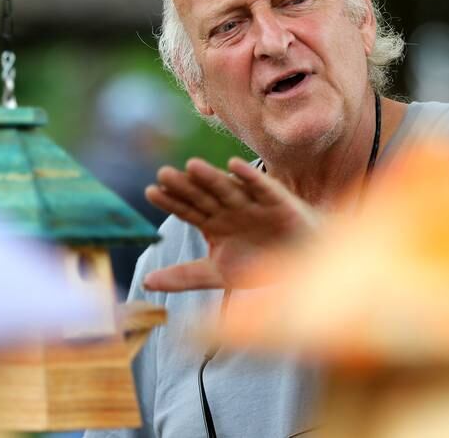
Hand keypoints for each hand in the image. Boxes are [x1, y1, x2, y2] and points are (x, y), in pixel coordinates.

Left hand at [143, 157, 319, 291]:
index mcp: (214, 222)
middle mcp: (229, 209)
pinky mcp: (276, 202)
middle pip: (203, 195)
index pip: (187, 210)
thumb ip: (183, 276)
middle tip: (163, 174)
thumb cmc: (260, 265)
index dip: (170, 202)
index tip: (150, 192)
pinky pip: (261, 187)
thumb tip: (144, 282)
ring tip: (191, 166)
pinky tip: (234, 165)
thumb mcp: (218, 274)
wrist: (304, 266)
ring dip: (210, 177)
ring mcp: (252, 203)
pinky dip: (249, 176)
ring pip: (227, 188)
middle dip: (184, 186)